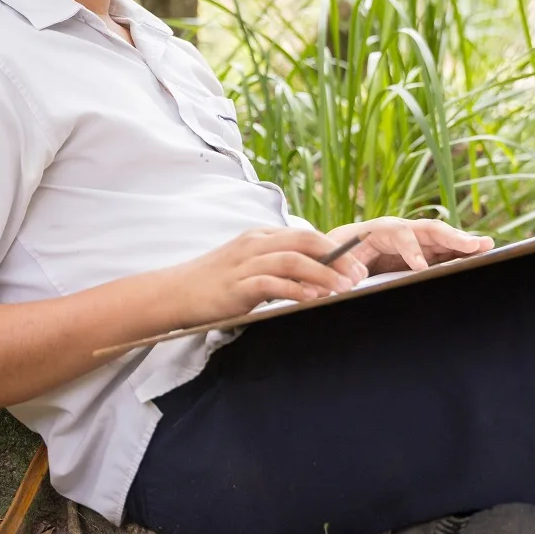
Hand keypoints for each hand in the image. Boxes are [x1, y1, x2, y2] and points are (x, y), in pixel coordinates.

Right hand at [162, 227, 370, 324]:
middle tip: (359, 276)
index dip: (336, 249)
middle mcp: (255, 244)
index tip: (358, 266)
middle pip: (305, 241)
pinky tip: (312, 298)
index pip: (306, 235)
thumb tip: (317, 277)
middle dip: (337, 258)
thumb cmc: (214, 282)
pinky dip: (295, 289)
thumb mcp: (248, 265)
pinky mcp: (237, 286)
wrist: (175, 292)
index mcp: (261, 237)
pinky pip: (271, 283)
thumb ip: (278, 266)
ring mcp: (245, 263)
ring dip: (323, 274)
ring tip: (343, 288)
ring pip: (293, 260)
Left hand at [326, 216, 492, 273]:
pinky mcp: (424, 251)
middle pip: (429, 230)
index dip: (410, 250)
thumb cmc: (338, 254)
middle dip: (451, 237)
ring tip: (488, 246)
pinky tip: (481, 256)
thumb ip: (341, 269)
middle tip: (473, 246)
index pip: (399, 235)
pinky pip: (445, 250)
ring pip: (443, 238)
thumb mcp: (336, 260)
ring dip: (465, 242)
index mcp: (378, 230)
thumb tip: (348, 280)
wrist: (343, 248)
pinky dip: (462, 253)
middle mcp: (401, 229)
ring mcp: (415, 239)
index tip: (419, 267)